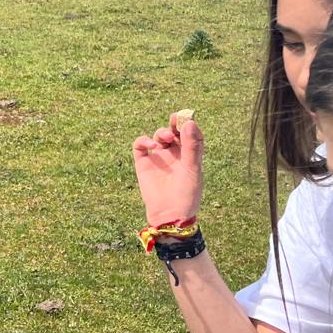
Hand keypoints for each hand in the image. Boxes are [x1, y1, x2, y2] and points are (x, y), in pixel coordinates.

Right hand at [132, 113, 203, 231]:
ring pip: (157, 136)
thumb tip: (189, 122)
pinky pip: (139, 146)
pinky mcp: (144, 164)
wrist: (169, 215)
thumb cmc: (186, 194)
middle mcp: (173, 155)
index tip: (187, 118)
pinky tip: (152, 145)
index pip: (189, 134)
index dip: (188, 124)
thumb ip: (192, 146)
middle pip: (173, 132)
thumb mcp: (192, 168)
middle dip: (174, 124)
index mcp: (189, 155)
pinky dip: (143, 141)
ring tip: (166, 137)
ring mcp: (158, 158)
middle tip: (175, 119)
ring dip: (161, 132)